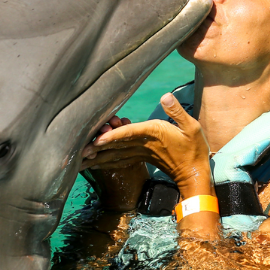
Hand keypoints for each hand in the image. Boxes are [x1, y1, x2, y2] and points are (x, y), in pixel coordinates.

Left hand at [81, 94, 211, 196]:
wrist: (194, 173)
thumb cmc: (194, 148)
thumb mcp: (192, 127)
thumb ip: (176, 111)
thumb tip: (165, 96)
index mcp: (153, 134)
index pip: (128, 134)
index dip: (112, 136)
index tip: (96, 139)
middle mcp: (143, 144)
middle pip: (115, 145)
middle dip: (95, 148)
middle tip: (75, 151)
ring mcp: (140, 152)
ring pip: (114, 154)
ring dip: (96, 156)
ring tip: (77, 159)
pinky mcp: (140, 157)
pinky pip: (118, 159)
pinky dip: (104, 160)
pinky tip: (93, 162)